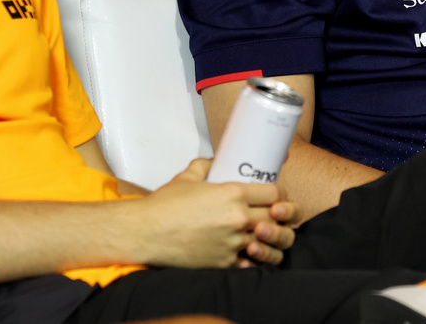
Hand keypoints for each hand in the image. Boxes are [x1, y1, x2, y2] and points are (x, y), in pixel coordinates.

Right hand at [138, 158, 287, 268]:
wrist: (147, 233)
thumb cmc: (164, 206)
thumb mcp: (187, 176)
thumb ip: (206, 166)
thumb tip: (216, 161)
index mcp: (232, 193)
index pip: (274, 193)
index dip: (278, 195)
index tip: (275, 197)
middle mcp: (237, 218)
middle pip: (276, 217)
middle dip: (279, 216)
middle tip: (274, 215)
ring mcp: (232, 243)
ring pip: (270, 242)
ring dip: (271, 239)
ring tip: (266, 235)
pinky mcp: (224, 262)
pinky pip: (252, 263)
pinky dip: (254, 258)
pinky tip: (250, 252)